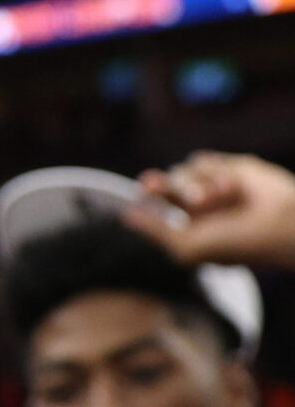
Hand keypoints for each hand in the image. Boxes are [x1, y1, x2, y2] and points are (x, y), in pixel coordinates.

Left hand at [132, 152, 294, 270]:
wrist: (281, 225)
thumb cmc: (236, 244)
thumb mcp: (188, 246)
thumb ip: (156, 231)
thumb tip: (126, 216)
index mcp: (183, 225)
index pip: (154, 204)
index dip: (147, 195)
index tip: (145, 188)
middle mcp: (195, 204)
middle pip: (164, 184)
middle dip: (167, 187)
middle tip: (188, 197)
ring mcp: (211, 184)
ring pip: (181, 170)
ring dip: (195, 185)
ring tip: (215, 199)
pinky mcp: (228, 167)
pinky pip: (202, 161)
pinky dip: (212, 173)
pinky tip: (230, 188)